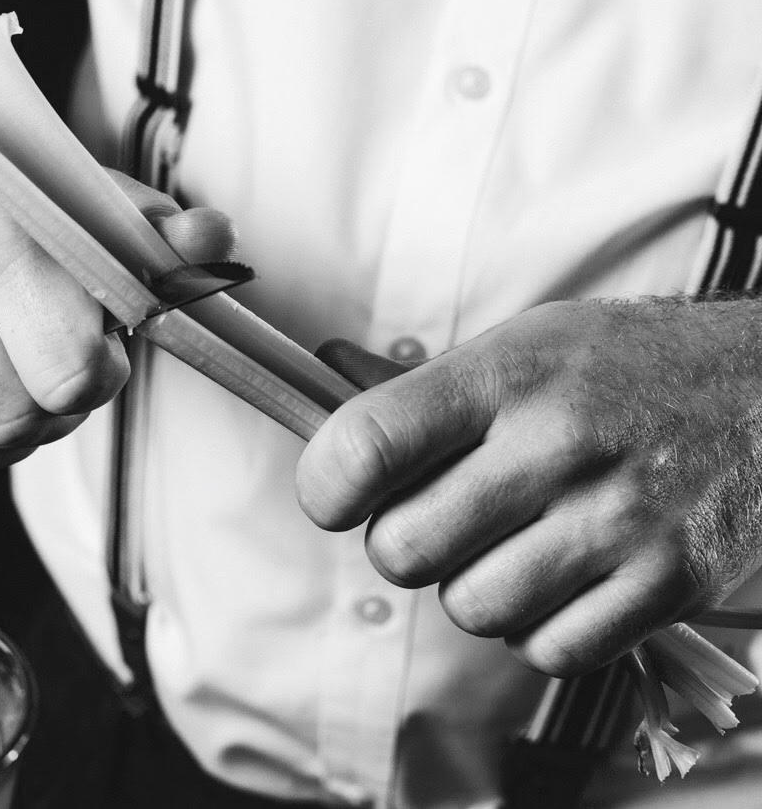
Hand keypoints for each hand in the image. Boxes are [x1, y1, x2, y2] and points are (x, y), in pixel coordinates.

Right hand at [0, 168, 235, 474]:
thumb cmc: (27, 217)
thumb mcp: (103, 211)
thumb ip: (166, 236)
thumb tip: (217, 240)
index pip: (70, 373)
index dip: (98, 374)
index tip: (95, 345)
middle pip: (16, 422)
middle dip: (53, 408)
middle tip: (51, 364)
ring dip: (7, 432)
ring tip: (11, 375)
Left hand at [297, 298, 761, 675]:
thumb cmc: (631, 368)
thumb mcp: (529, 343)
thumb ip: (429, 390)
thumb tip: (322, 398)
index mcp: (510, 373)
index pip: (365, 445)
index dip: (326, 488)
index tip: (339, 497)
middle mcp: (561, 443)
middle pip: (404, 549)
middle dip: (405, 545)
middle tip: (445, 520)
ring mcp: (621, 519)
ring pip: (472, 609)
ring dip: (476, 590)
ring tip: (516, 546)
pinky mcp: (673, 583)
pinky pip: (550, 651)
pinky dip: (542, 629)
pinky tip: (567, 579)